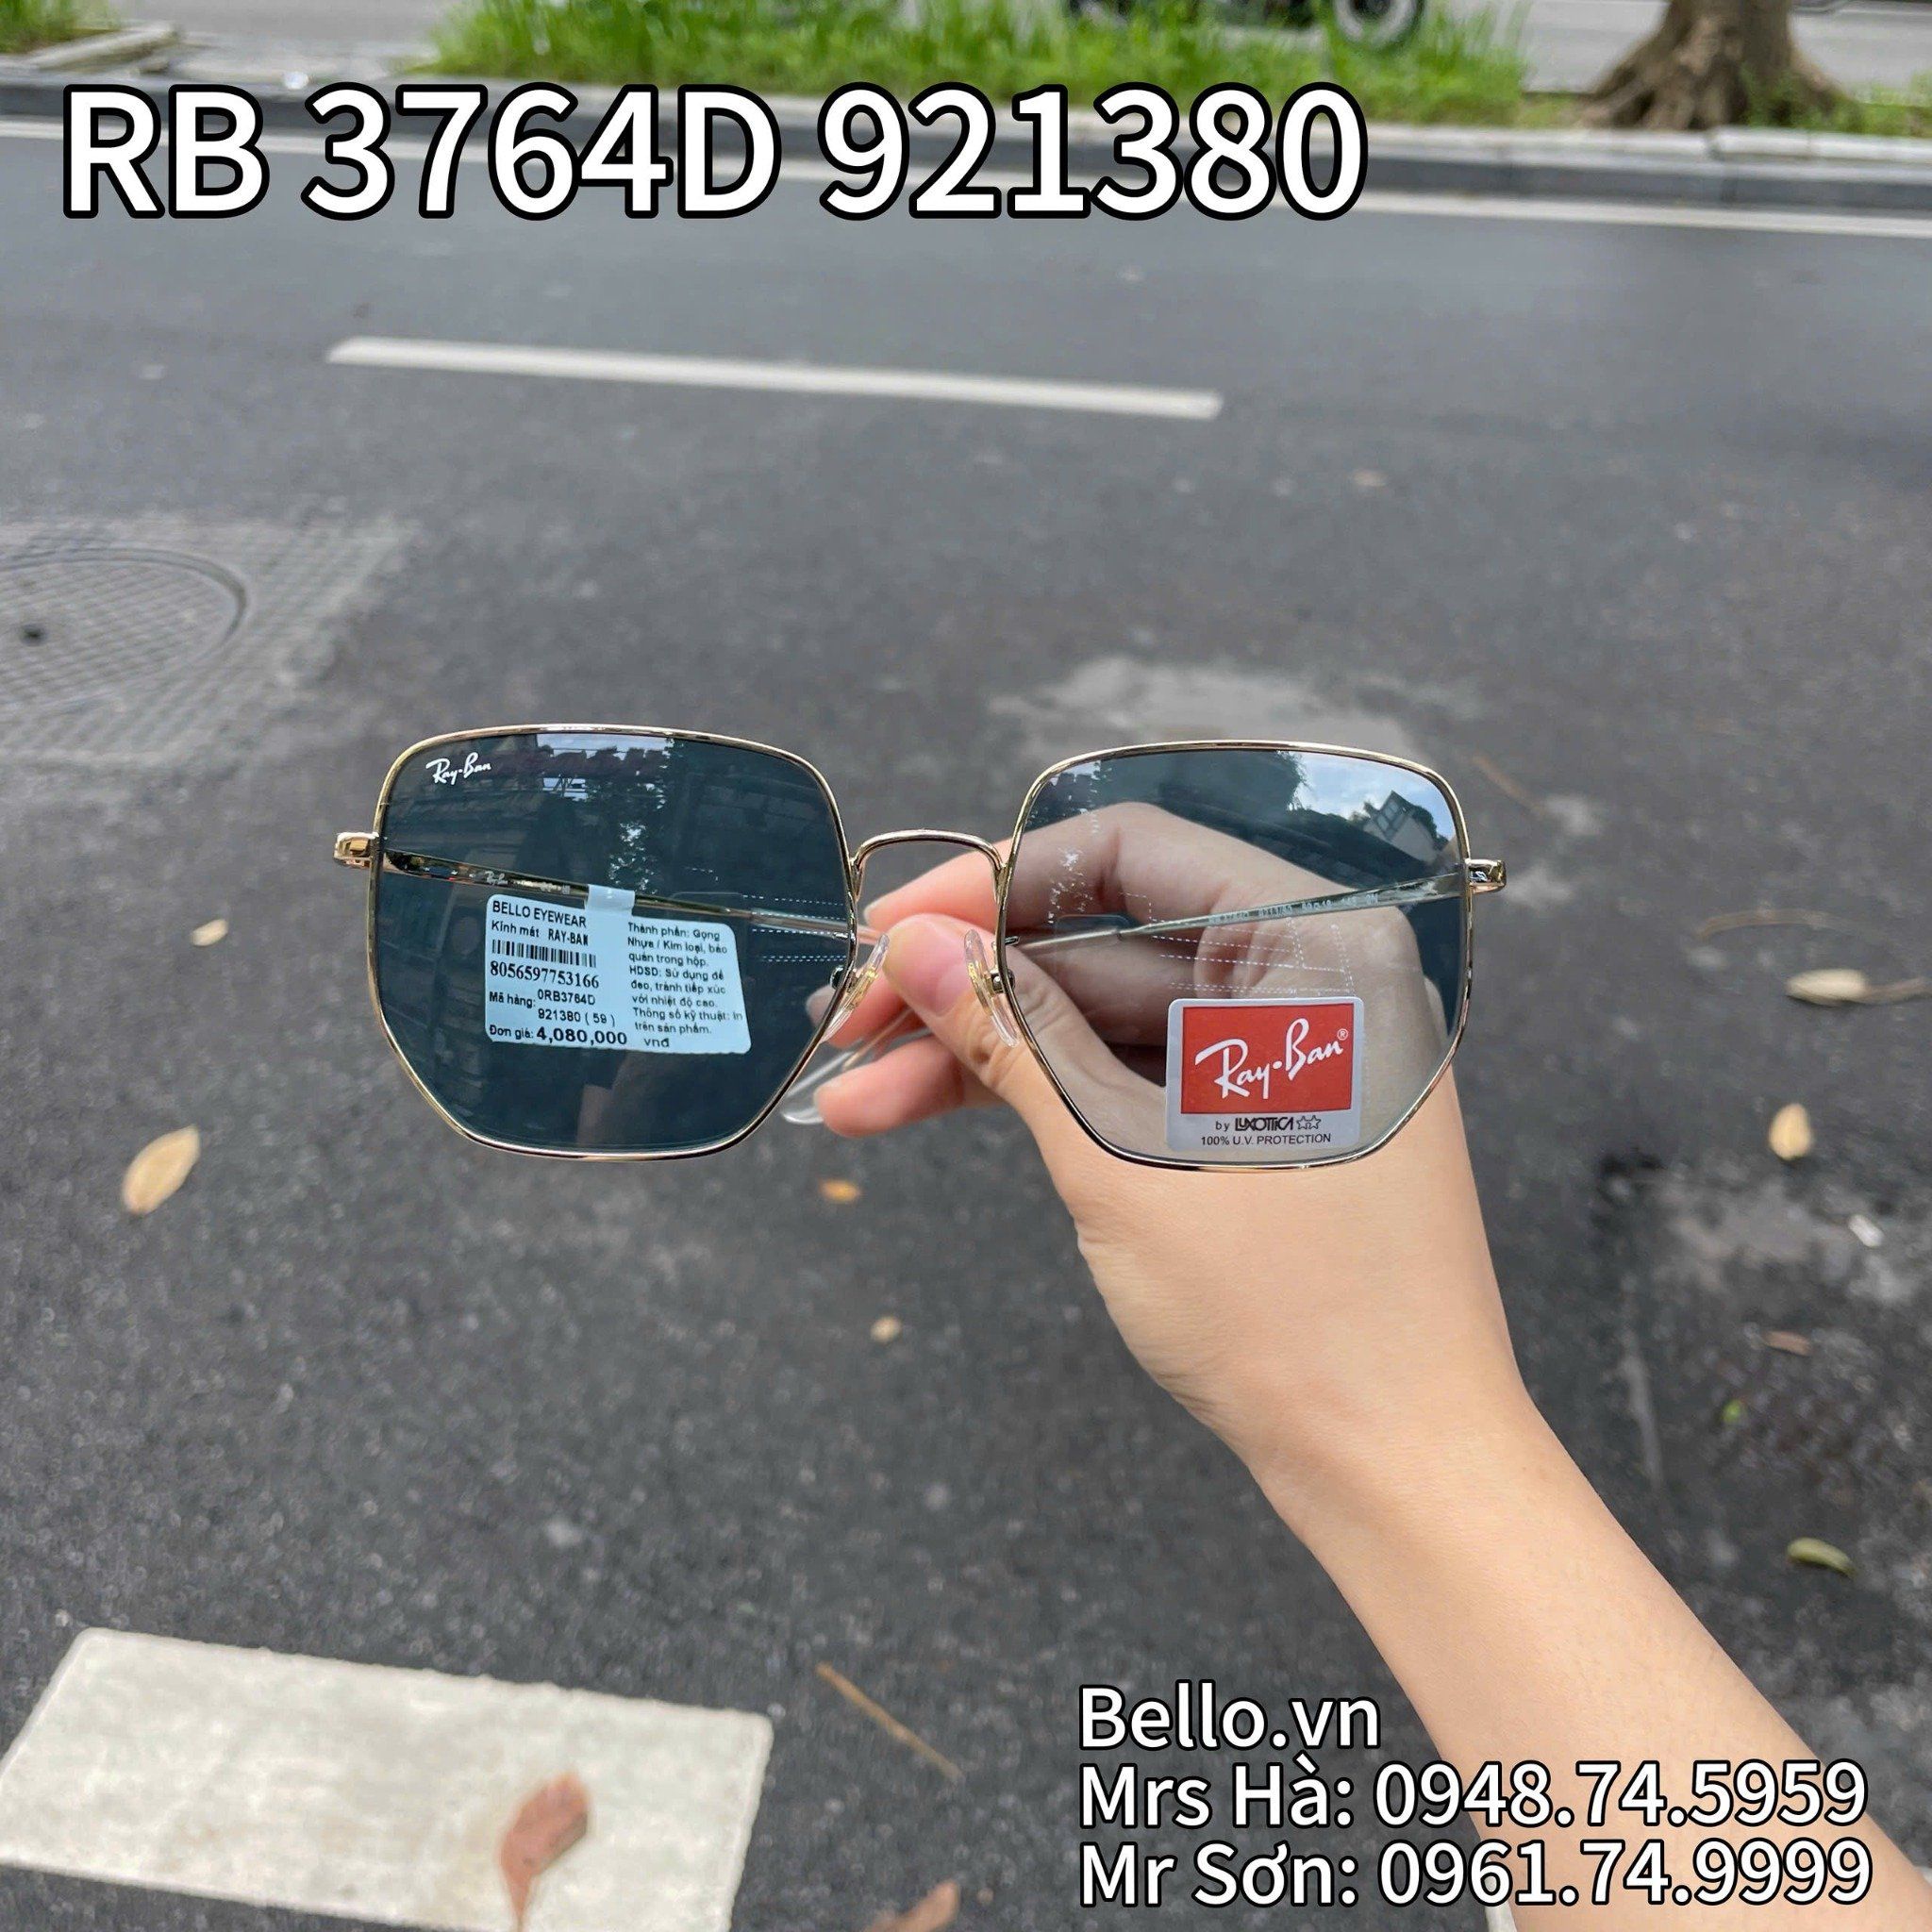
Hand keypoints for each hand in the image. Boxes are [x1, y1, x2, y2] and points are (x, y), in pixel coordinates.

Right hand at [815, 831, 1523, 1531]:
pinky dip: (1037, 1098)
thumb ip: (1013, 1042)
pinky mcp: (1250, 1123)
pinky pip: (1129, 1078)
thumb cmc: (1295, 1319)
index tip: (887, 931)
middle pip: (1102, 942)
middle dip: (965, 989)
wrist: (1396, 1475)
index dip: (991, 885)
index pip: (1131, 855)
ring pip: (1099, 1019)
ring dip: (979, 1055)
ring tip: (851, 1099)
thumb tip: (912, 948)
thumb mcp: (1126, 1165)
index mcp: (1319, 950)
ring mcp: (1281, 1056)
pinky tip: (924, 1111)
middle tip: (844, 1028)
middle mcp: (1306, 981)